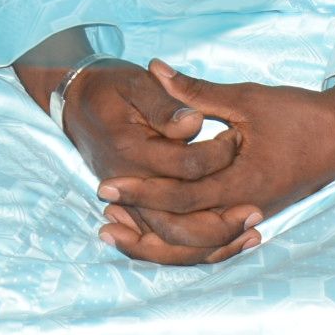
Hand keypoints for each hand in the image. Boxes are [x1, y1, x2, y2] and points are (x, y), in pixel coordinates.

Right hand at [49, 63, 254, 264]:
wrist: (76, 105)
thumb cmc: (110, 90)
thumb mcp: (136, 85)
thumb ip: (166, 106)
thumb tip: (195, 123)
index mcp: (132, 151)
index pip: (186, 166)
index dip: (219, 155)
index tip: (238, 137)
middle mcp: (130, 184)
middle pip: (179, 221)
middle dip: (222, 222)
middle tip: (257, 211)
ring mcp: (130, 202)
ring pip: (174, 241)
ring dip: (215, 242)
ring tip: (252, 233)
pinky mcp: (136, 211)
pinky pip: (167, 243)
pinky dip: (199, 249)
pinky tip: (232, 241)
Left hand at [94, 64, 334, 264]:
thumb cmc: (299, 114)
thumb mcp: (245, 98)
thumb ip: (196, 91)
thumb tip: (154, 68)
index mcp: (243, 183)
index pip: (181, 197)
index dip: (141, 191)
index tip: (106, 183)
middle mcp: (246, 209)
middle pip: (185, 234)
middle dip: (142, 223)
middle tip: (103, 210)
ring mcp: (251, 216)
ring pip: (198, 244)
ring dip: (158, 239)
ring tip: (120, 229)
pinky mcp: (253, 213)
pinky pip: (212, 236)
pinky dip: (183, 236)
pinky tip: (155, 226)